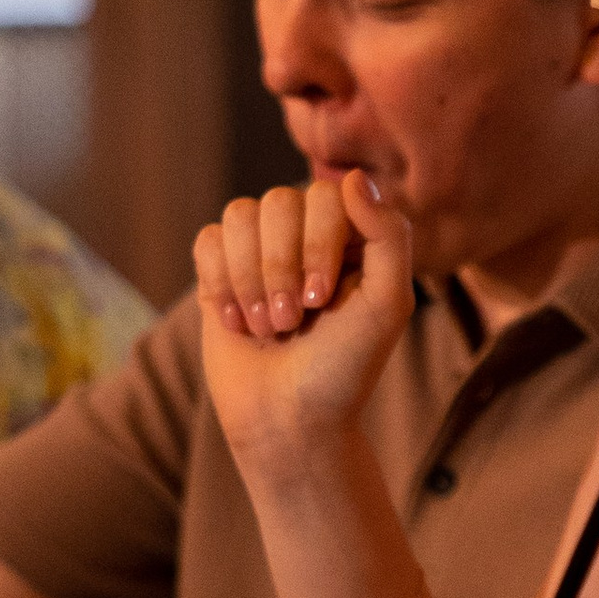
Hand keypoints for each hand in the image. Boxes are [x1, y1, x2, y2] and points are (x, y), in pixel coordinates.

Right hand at [193, 171, 413, 463]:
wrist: (289, 421)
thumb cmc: (345, 368)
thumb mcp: (387, 306)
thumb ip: (389, 236)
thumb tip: (355, 176)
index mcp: (351, 235)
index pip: (325, 195)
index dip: (317, 244)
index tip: (321, 300)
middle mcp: (306, 233)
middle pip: (277, 202)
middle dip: (280, 268)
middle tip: (292, 321)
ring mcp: (261, 249)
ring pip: (239, 216)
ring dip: (250, 280)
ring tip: (268, 328)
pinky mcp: (220, 270)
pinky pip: (208, 240)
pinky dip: (221, 285)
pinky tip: (238, 323)